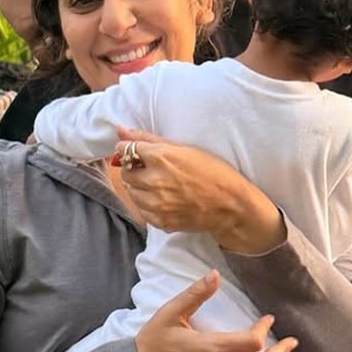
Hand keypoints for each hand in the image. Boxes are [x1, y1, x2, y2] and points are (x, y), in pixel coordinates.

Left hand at [115, 128, 285, 253]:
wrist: (231, 204)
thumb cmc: (213, 171)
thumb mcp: (184, 148)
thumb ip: (148, 139)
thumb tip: (120, 130)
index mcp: (160, 157)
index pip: (126, 150)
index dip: (129, 150)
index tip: (135, 152)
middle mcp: (154, 181)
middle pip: (126, 173)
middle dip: (134, 169)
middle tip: (152, 169)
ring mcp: (156, 204)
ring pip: (132, 193)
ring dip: (140, 187)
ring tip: (161, 185)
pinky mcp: (160, 221)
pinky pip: (142, 210)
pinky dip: (148, 204)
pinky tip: (165, 199)